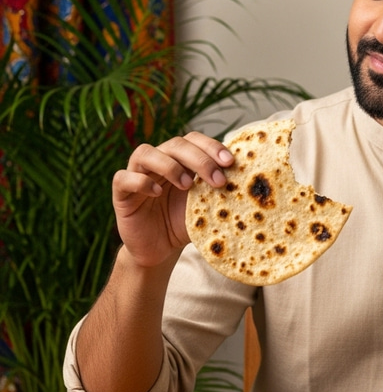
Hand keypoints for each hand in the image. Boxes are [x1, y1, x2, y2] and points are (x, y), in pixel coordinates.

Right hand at [111, 132, 232, 267]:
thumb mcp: (205, 207)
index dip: (211, 146)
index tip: (231, 162)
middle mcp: (158, 162)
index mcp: (180, 160)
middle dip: (199, 159)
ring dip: (169, 165)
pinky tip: (156, 193)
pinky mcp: (121, 193)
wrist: (160, 251)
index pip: (194, 140)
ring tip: (186, 185)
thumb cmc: (184, 224)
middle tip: (218, 179)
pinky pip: (124, 178)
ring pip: (145, 152)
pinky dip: (141, 181)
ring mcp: (137, 175)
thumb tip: (251, 183)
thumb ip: (219, 192)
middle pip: (175, 144)